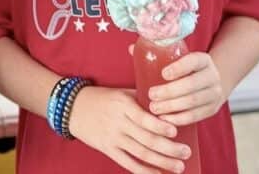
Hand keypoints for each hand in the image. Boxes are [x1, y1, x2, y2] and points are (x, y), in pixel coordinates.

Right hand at [67, 85, 191, 173]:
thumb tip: (168, 105)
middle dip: (169, 148)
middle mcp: (119, 122)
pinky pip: (128, 163)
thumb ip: (141, 99)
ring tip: (179, 167)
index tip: (176, 131)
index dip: (161, 126)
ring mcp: (113, 138)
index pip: (145, 118)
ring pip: (141, 153)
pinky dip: (144, 171)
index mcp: (123, 105)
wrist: (72, 108)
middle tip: (186, 152)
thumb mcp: (120, 93)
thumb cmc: (101, 98)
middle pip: (147, 139)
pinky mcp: (108, 149)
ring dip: (162, 162)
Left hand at [149, 51, 226, 125]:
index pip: (193, 61)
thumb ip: (157, 54)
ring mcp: (214, 94)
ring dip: (172, 106)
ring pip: (193, 102)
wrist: (208, 83)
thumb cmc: (185, 69)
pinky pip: (195, 116)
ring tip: (154, 108)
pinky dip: (179, 118)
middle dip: (170, 91)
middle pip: (192, 84)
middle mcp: (212, 76)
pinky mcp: (212, 110)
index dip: (179, 68)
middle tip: (152, 94)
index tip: (163, 74)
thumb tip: (130, 49)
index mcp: (203, 60)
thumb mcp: (177, 58)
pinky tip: (164, 118)